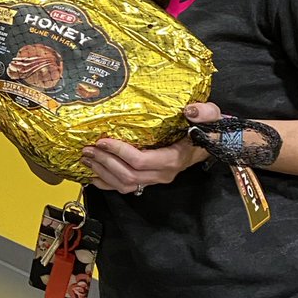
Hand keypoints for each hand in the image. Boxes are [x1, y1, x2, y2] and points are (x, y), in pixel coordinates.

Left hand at [80, 101, 221, 193]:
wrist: (210, 143)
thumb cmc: (206, 129)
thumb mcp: (210, 116)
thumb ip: (204, 113)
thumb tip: (192, 110)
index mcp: (173, 159)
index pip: (141, 161)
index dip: (120, 152)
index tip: (103, 140)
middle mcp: (162, 174)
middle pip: (128, 175)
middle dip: (105, 162)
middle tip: (88, 148)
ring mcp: (155, 179)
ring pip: (125, 184)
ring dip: (103, 172)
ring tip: (86, 157)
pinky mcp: (149, 179)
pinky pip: (126, 187)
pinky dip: (107, 183)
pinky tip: (93, 174)